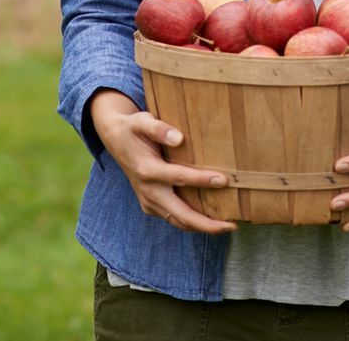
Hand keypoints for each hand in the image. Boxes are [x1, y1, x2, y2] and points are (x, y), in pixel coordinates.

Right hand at [88, 89, 236, 234]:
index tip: (224, 180)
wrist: (116, 140)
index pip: (178, 178)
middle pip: (180, 215)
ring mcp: (148, 202)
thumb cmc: (134, 129)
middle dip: (206, 224)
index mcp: (147, 170)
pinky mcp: (150, 206)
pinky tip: (209, 219)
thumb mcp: (142, 121)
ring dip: (201, 227)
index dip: (202, 180)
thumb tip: (179, 138)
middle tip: (232, 225)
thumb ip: (158, 128)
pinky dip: (191, 222)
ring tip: (226, 226)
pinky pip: (173, 218)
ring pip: (178, 221)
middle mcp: (148, 191)